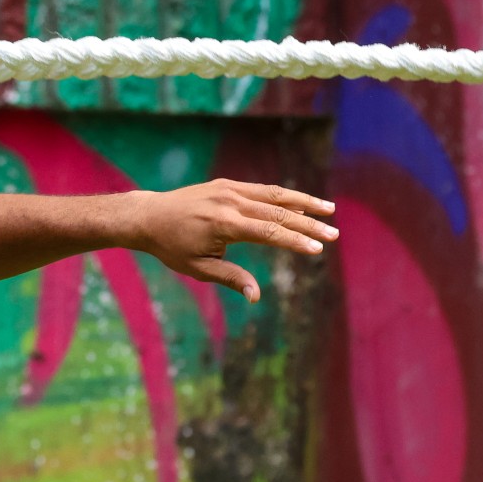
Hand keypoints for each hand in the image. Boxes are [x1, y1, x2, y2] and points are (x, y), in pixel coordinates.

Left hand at [132, 180, 337, 302]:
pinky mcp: (227, 184)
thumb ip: (231, 278)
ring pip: (274, 194)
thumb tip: (256, 297)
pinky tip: (301, 205)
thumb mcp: (198, 268)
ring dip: (303, 202)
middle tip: (334, 235)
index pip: (269, 232)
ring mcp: (229, 189)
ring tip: (329, 210)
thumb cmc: (171, 247)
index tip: (317, 250)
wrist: (148, 216)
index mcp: (224, 224)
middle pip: (278, 212)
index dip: (295, 242)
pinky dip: (284, 196)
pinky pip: (261, 190)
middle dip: (308, 224)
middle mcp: (230, 201)